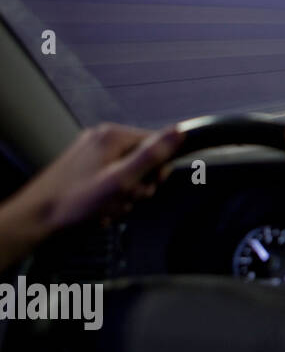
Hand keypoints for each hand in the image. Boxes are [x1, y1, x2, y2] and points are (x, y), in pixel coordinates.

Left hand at [0, 123, 182, 268]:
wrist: (36, 219)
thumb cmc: (74, 203)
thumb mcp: (122, 180)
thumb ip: (152, 155)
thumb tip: (180, 132)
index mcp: (113, 136)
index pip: (157, 145)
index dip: (157, 170)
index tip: (143, 186)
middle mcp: (101, 139)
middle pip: (143, 160)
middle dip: (138, 185)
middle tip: (122, 199)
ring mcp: (91, 153)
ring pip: (128, 172)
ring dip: (124, 194)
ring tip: (108, 205)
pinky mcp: (85, 167)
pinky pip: (112, 178)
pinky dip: (111, 195)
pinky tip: (100, 206)